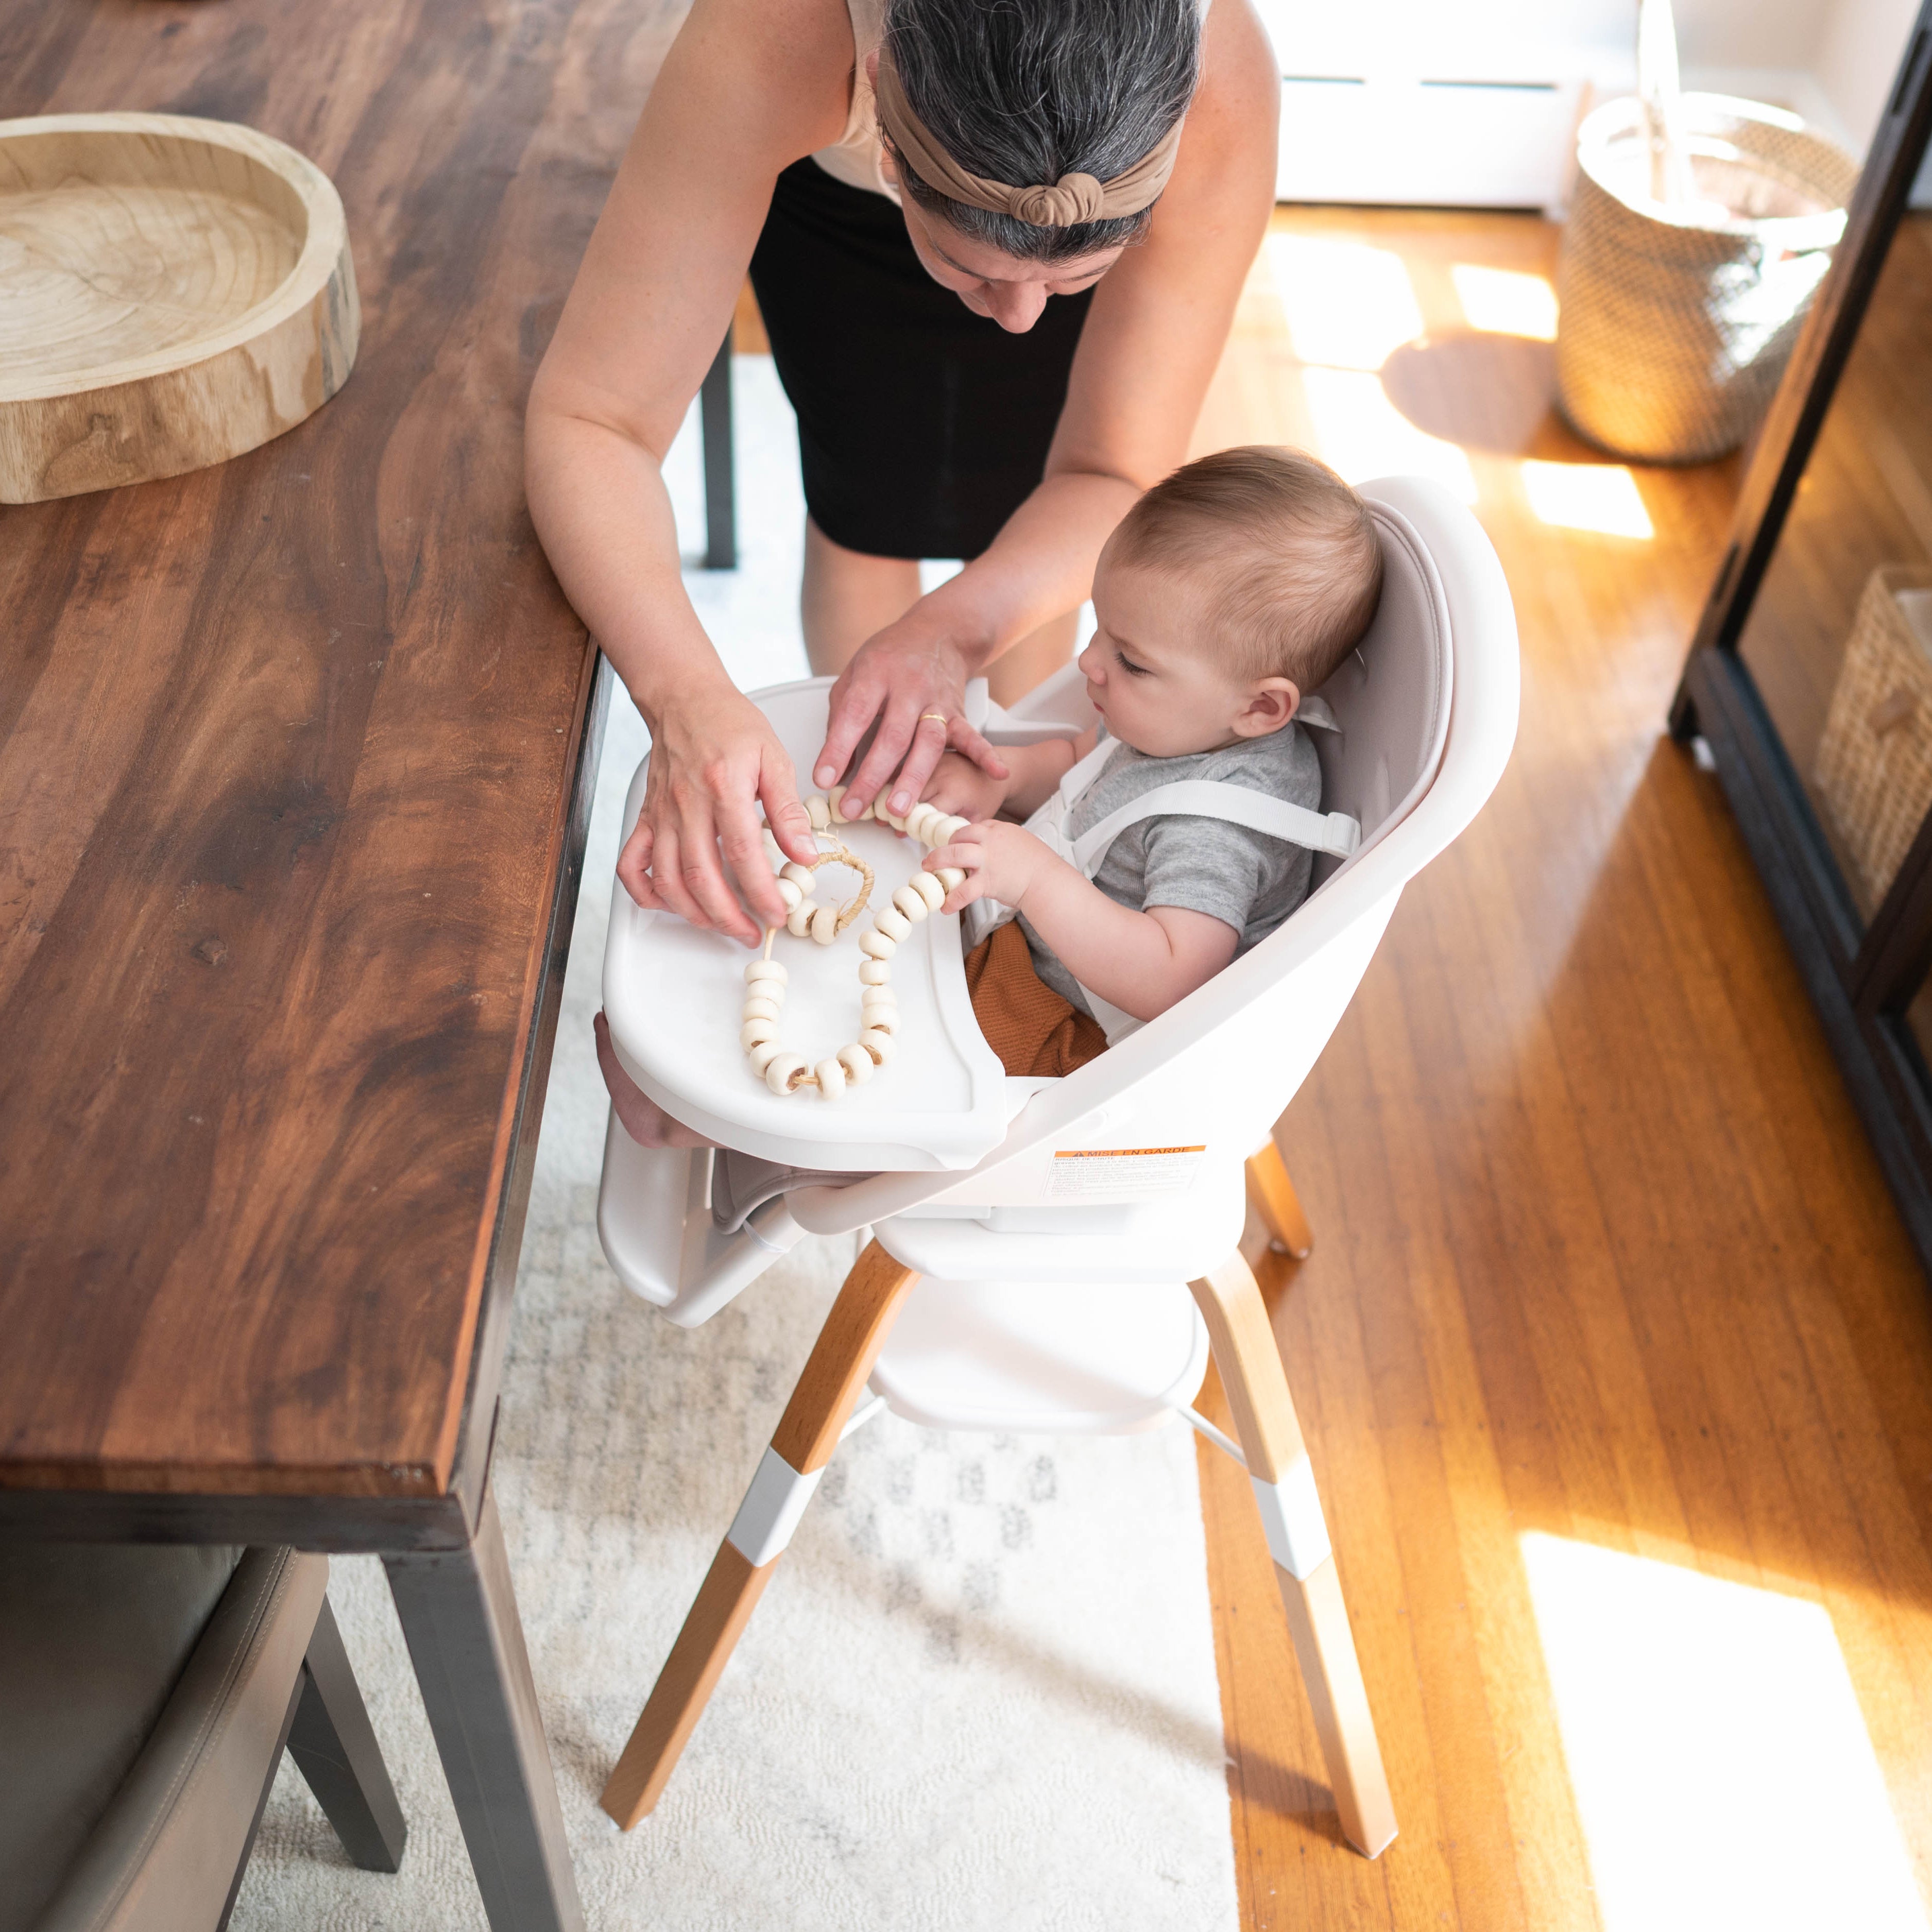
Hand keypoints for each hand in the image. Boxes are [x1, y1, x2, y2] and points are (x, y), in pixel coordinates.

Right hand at [618, 678, 819, 943]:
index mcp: (723, 788)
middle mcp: (686, 805)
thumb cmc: (730, 724)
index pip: (743, 854)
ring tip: (721, 926)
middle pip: (701, 876)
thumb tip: (805, 855)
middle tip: (751, 932)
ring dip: (694, 913)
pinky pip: (632, 864)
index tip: (778, 914)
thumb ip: (789, 810)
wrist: (684, 698)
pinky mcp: (646, 817)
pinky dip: (646, 892)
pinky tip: (670, 903)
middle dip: (728, 916)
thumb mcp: (774, 758)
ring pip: (667, 879)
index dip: (760, 892)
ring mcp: (661, 814)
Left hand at [814, 618, 1007, 822]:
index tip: (824, 779)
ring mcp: (936, 700)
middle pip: (892, 737)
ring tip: (900, 810)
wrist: (938, 631)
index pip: (854, 715)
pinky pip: (971, 736)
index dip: (837, 749)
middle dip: (872, 777)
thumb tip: (832, 773)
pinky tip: (995, 772)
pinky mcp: (957, 711)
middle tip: (856, 809)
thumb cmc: (889, 658)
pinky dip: (985, 755)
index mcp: (875, 674)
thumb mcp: (853, 676)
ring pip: (927, 743)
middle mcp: (908, 687)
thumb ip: (840, 722)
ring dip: (913, 778)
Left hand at [926, 819, 1066, 914]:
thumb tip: (997, 853)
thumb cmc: (1042, 867)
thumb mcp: (1024, 843)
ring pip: (954, 855)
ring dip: (937, 863)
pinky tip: (946, 906)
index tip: (956, 845)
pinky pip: (964, 890)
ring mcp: (987, 859)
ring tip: (929, 871)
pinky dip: (952, 899)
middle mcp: (991, 841)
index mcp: (1001, 830)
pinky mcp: (987, 881)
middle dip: (943, 847)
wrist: (1049, 881)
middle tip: (933, 857)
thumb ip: (1007, 844)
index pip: (974, 828)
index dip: (962, 837)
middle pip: (958, 836)